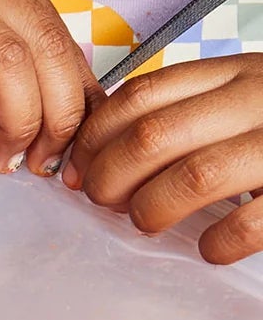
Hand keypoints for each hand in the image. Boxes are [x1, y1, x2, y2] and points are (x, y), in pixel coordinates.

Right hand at [0, 0, 100, 302]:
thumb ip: (9, 55)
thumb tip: (81, 105)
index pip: (55, 25)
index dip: (75, 90)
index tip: (71, 137)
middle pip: (39, 44)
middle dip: (55, 113)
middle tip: (44, 157)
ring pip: (6, 67)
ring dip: (18, 126)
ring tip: (5, 160)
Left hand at [66, 56, 262, 264]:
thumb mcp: (244, 94)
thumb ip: (186, 109)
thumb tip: (97, 152)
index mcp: (239, 71)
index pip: (142, 95)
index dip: (94, 136)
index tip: (76, 167)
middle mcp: (262, 98)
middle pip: (154, 136)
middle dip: (110, 177)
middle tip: (103, 202)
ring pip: (194, 176)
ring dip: (152, 208)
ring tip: (147, 222)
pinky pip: (249, 223)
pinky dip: (216, 243)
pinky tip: (209, 248)